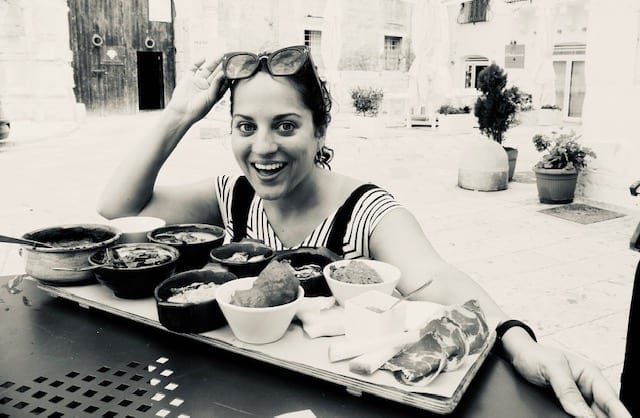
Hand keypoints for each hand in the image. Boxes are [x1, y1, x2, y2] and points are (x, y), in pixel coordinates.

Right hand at [166, 55, 228, 125]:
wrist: (181, 112)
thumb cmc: (198, 110)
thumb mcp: (211, 97)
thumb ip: (217, 84)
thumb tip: (224, 73)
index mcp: (214, 93)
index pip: (224, 81)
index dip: (229, 74)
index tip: (235, 67)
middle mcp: (207, 87)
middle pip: (216, 74)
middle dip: (222, 66)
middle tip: (229, 58)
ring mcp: (198, 82)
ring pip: (207, 69)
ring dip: (214, 62)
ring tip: (221, 55)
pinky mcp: (188, 78)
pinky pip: (193, 68)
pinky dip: (197, 62)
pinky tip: (204, 58)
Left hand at [510, 341, 629, 417]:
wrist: (517, 356)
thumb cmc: (534, 356)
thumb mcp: (550, 368)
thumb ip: (566, 389)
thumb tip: (582, 414)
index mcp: (590, 375)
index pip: (611, 399)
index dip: (621, 415)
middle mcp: (587, 388)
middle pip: (604, 413)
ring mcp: (578, 399)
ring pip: (592, 417)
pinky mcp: (566, 406)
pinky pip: (576, 417)